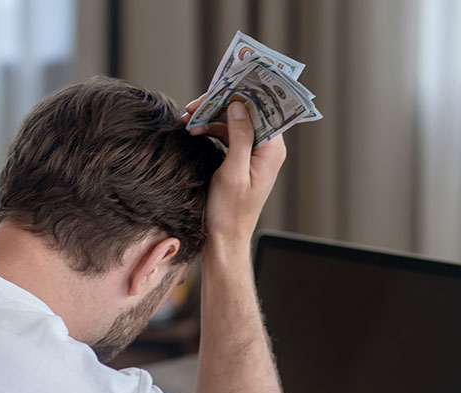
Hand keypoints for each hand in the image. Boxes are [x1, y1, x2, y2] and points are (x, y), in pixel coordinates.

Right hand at [183, 97, 285, 252]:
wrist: (223, 238)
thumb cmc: (229, 212)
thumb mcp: (232, 172)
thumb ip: (239, 137)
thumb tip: (239, 106)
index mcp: (272, 150)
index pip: (262, 109)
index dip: (242, 93)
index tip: (221, 85)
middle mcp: (267, 148)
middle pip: (247, 111)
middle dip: (221, 104)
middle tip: (195, 106)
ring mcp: (254, 153)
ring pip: (235, 120)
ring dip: (212, 117)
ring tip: (188, 120)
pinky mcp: (241, 158)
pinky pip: (228, 133)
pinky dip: (211, 129)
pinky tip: (195, 130)